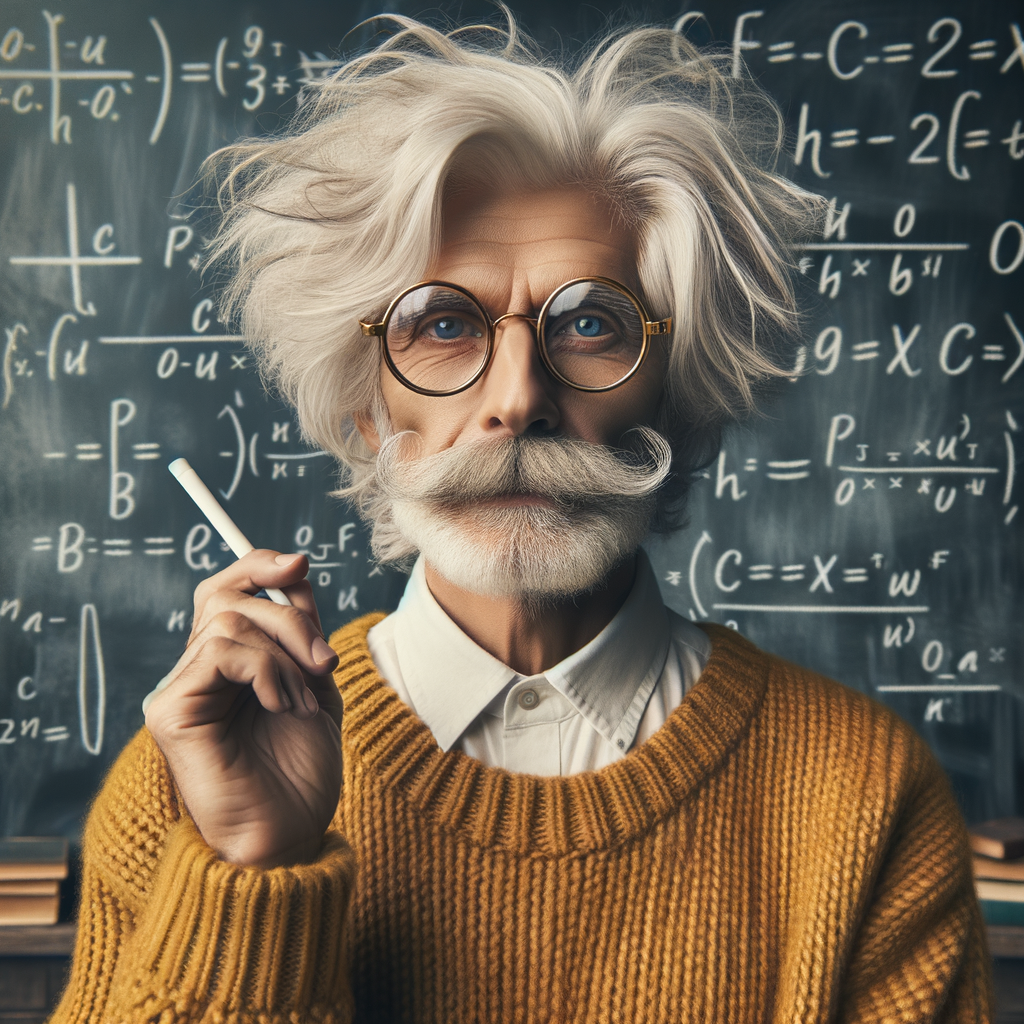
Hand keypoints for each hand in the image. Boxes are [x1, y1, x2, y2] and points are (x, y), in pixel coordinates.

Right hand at [144, 550, 343, 867]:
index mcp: (231, 661)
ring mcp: (180, 688)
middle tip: (324, 662)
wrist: (291, 831)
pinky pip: (218, 652)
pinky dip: (264, 670)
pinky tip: (282, 707)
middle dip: (290, 617)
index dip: (259, 565)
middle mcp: (198, 669)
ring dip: (285, 656)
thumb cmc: (303, 768)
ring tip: (303, 702)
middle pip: (229, 595)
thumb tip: (294, 567)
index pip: (228, 589)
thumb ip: (301, 628)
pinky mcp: (170, 710)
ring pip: (229, 621)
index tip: (301, 562)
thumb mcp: (315, 681)